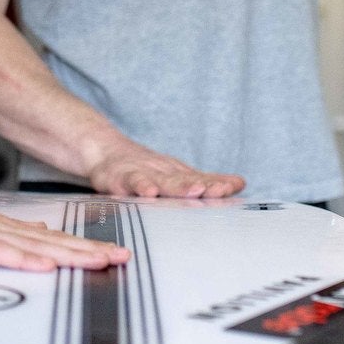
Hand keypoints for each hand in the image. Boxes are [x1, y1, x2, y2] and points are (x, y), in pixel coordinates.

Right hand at [0, 187, 130, 270]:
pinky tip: (45, 265)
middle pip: (55, 243)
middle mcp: (6, 231)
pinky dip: (24, 260)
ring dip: (69, 255)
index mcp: (11, 230)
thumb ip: (17, 235)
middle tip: (121, 256)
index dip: (87, 247)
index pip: (57, 241)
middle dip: (90, 251)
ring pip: (36, 248)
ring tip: (97, 260)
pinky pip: (0, 255)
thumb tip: (46, 235)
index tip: (115, 253)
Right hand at [86, 139, 244, 198]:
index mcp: (177, 174)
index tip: (236, 187)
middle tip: (220, 190)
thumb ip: (205, 181)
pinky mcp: (119, 178)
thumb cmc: (143, 169)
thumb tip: (240, 183)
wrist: (104, 150)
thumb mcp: (175, 174)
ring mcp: (141, 173)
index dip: (218, 184)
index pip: (202, 180)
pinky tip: (149, 193)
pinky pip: (131, 182)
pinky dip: (140, 186)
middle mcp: (162, 172)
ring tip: (194, 190)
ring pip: (162, 180)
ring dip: (178, 186)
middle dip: (203, 186)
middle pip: (186, 180)